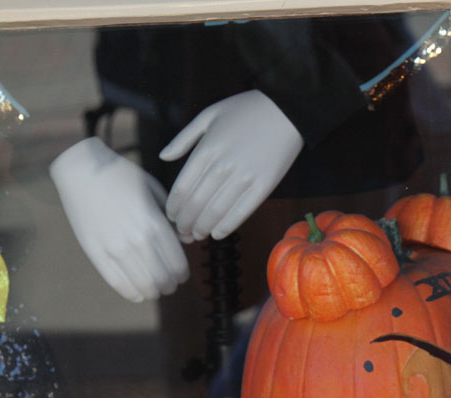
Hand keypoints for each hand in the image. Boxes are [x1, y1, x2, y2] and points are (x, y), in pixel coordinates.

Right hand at [50, 137, 188, 302]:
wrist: (81, 170)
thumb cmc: (122, 177)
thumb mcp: (155, 191)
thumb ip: (171, 219)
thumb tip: (187, 241)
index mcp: (155, 223)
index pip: (178, 264)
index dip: (183, 274)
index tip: (181, 274)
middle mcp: (138, 239)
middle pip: (164, 279)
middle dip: (170, 285)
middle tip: (169, 283)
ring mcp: (115, 248)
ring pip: (144, 286)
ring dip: (154, 291)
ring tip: (155, 288)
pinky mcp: (95, 253)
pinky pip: (118, 283)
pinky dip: (133, 294)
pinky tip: (139, 293)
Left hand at [160, 90, 303, 242]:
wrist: (287, 110)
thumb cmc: (247, 109)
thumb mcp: (209, 114)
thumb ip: (184, 138)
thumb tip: (163, 157)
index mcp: (207, 148)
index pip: (182, 188)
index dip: (174, 208)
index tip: (172, 217)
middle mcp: (223, 165)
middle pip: (196, 204)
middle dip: (185, 223)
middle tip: (182, 233)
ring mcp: (245, 176)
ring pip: (216, 211)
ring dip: (203, 228)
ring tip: (197, 235)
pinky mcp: (265, 185)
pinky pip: (241, 212)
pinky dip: (226, 226)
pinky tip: (217, 233)